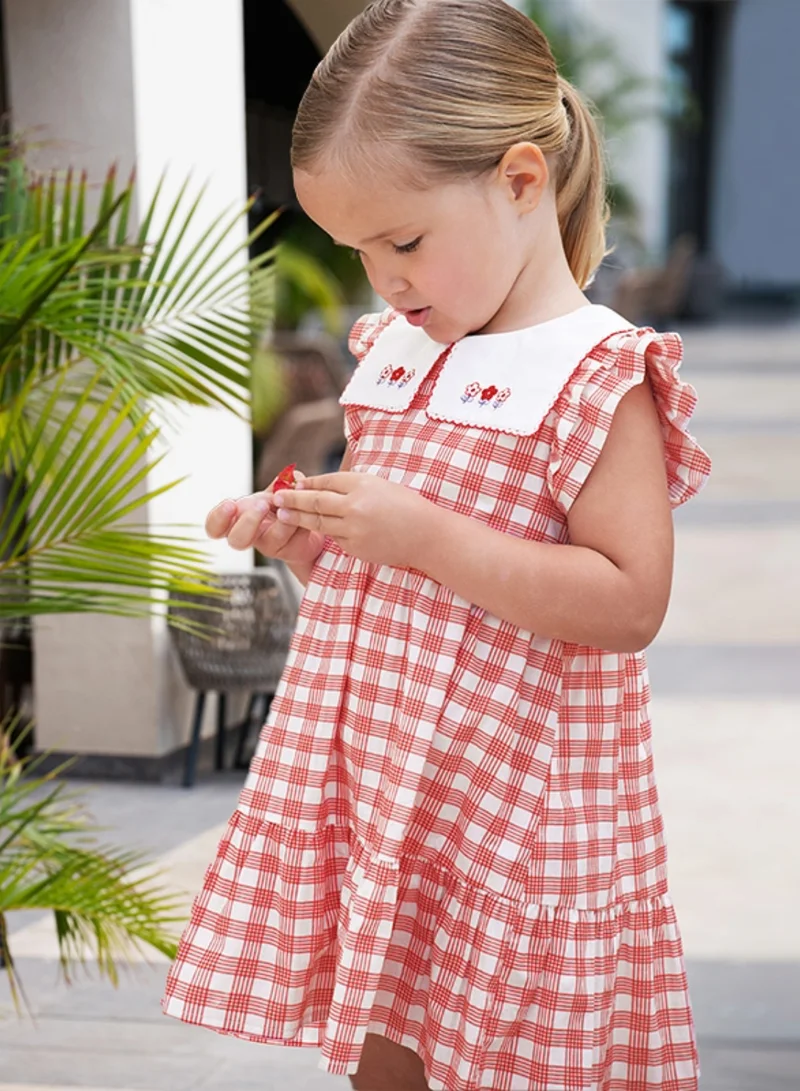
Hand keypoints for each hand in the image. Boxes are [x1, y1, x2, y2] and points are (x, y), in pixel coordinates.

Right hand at [205, 471, 325, 567]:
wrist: (306, 525)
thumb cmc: (283, 506)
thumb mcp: (278, 490)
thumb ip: (281, 482)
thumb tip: (288, 476)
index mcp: (238, 517)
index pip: (215, 525)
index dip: (218, 518)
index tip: (230, 505)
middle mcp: (250, 534)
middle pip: (236, 540)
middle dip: (248, 522)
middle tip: (261, 505)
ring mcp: (269, 544)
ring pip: (269, 542)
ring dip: (280, 522)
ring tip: (288, 506)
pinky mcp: (288, 549)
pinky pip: (291, 537)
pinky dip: (296, 520)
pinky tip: (302, 511)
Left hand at [272, 471, 435, 568]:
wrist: (425, 535)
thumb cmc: (404, 505)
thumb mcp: (378, 484)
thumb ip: (349, 484)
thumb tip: (317, 486)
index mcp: (362, 484)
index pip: (326, 481)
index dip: (307, 484)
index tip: (291, 484)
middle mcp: (355, 506)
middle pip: (316, 502)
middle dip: (292, 500)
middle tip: (275, 498)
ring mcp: (354, 529)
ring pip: (319, 523)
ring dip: (297, 518)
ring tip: (282, 514)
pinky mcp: (356, 548)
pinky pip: (335, 539)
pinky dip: (327, 533)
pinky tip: (315, 530)